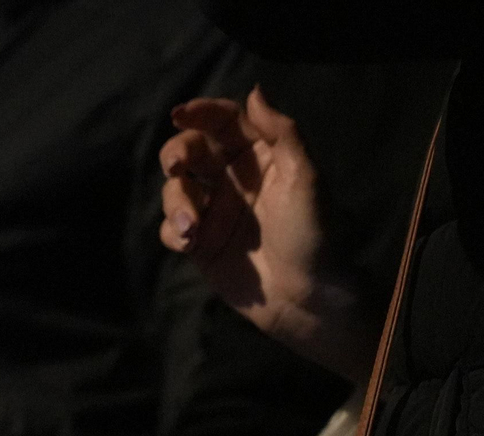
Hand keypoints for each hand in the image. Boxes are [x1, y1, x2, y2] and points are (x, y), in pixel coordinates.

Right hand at [159, 87, 375, 377]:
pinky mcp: (199, 243)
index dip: (200, 112)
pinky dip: (172, 230)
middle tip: (177, 168)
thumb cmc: (313, 233)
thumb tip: (254, 91)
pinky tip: (189, 242)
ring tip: (192, 227)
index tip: (181, 114)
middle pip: (191, 150)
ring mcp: (214, 211)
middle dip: (177, 154)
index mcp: (260, 156)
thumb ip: (282, 132)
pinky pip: (170, 227)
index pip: (224, 122)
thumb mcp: (306, 177)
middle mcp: (233, 179)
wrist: (305, 296)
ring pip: (175, 188)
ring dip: (176, 201)